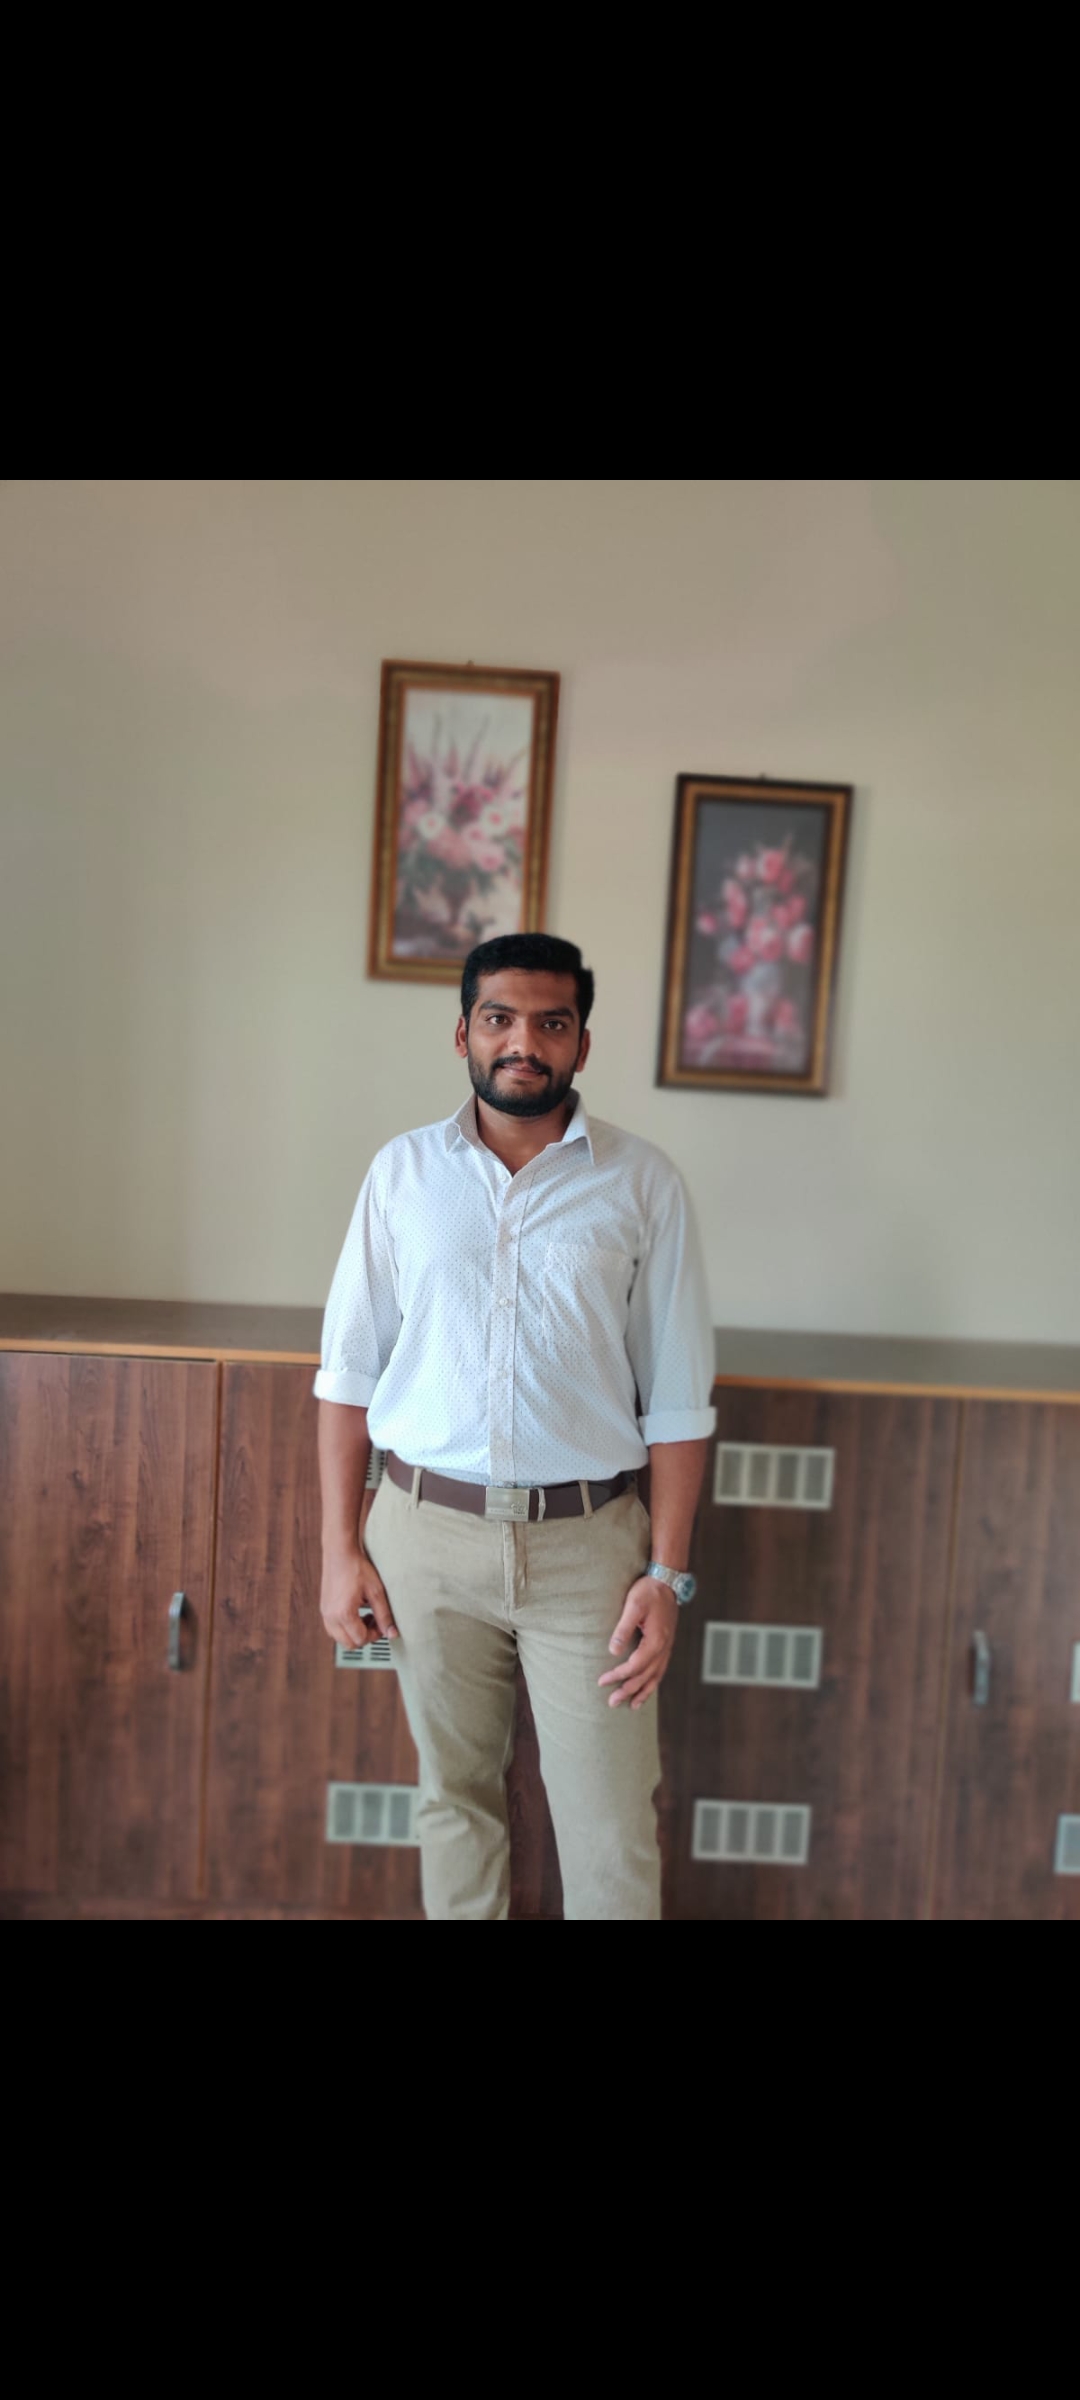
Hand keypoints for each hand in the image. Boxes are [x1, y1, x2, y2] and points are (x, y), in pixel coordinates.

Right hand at [320, 1545, 398, 1648]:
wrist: (340, 1553)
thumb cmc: (357, 1568)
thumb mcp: (376, 1592)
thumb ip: (385, 1615)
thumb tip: (392, 1634)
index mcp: (344, 1614)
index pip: (361, 1639)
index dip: (375, 1635)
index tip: (382, 1624)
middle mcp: (331, 1617)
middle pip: (349, 1644)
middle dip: (364, 1637)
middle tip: (375, 1622)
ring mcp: (325, 1613)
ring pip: (340, 1638)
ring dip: (354, 1634)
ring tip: (366, 1617)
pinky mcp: (324, 1608)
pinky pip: (333, 1629)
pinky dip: (345, 1628)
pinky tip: (355, 1613)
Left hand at [598, 1574, 677, 1709]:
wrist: (668, 1581)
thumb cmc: (649, 1591)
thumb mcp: (633, 1605)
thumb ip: (623, 1628)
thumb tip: (613, 1650)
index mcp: (656, 1640)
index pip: (634, 1666)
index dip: (618, 1676)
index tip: (602, 1681)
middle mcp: (664, 1648)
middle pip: (645, 1676)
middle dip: (628, 1690)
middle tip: (611, 1702)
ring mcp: (667, 1648)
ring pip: (655, 1676)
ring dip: (643, 1692)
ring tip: (632, 1705)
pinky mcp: (666, 1645)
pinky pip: (660, 1670)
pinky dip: (653, 1683)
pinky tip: (647, 1688)